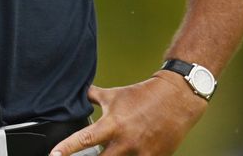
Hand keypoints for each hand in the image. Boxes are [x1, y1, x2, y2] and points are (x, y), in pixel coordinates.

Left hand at [49, 73, 206, 155]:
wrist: (176, 98)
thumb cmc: (142, 95)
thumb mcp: (114, 94)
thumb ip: (94, 97)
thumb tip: (78, 93)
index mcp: (113, 125)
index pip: (84, 139)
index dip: (66, 149)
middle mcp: (125, 142)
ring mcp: (141, 153)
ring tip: (110, 150)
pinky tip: (127, 152)